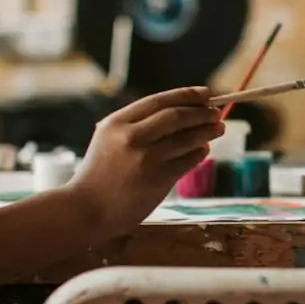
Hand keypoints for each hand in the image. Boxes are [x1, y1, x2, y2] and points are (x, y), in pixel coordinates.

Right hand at [66, 87, 221, 235]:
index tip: (205, 94)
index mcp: (117, 122)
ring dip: (207, 131)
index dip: (187, 95)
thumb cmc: (100, 173)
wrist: (86, 209)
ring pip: (187, 138)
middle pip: (177, 116)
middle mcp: (131, 137)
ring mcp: (146, 159)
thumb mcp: (109, 138)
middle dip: (201, 112)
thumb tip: (182, 111)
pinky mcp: (158, 179)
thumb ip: (138, 124)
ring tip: (218, 128)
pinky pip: (187, 161)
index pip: (160, 101)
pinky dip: (199, 153)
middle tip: (216, 112)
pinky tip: (203, 149)